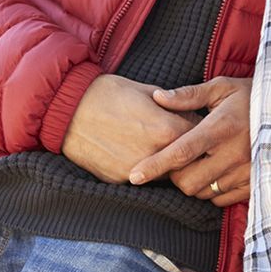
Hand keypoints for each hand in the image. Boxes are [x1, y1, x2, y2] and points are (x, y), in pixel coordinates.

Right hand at [59, 73, 192, 184]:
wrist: (66, 107)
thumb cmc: (108, 93)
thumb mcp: (148, 91)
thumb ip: (176, 108)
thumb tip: (194, 118)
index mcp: (167, 129)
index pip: (201, 139)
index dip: (203, 133)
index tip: (202, 130)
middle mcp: (155, 154)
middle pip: (186, 163)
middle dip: (189, 154)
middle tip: (185, 143)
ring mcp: (135, 171)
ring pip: (164, 175)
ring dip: (167, 165)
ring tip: (158, 148)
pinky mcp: (118, 179)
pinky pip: (140, 178)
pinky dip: (144, 169)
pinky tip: (135, 152)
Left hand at [126, 76, 252, 206]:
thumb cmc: (251, 96)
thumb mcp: (221, 88)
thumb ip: (188, 95)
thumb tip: (158, 97)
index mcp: (221, 127)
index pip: (180, 152)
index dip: (155, 165)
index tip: (134, 175)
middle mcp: (234, 153)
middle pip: (188, 181)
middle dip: (175, 176)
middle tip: (176, 162)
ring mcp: (246, 170)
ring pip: (204, 192)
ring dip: (194, 183)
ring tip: (199, 164)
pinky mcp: (255, 182)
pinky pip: (223, 199)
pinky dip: (212, 191)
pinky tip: (215, 173)